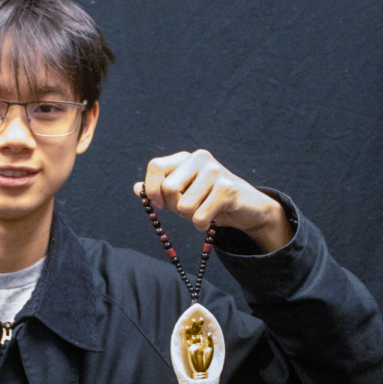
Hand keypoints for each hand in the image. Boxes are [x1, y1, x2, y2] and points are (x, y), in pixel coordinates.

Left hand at [133, 150, 292, 252]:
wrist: (246, 208)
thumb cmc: (209, 199)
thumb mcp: (183, 193)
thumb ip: (160, 190)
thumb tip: (136, 188)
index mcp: (186, 158)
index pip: (155, 166)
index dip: (151, 188)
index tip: (157, 204)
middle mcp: (200, 159)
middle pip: (168, 189)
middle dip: (174, 207)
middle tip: (188, 209)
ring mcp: (215, 172)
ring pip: (184, 206)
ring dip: (190, 218)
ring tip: (203, 212)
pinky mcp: (227, 189)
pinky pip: (200, 216)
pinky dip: (201, 225)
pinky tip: (211, 220)